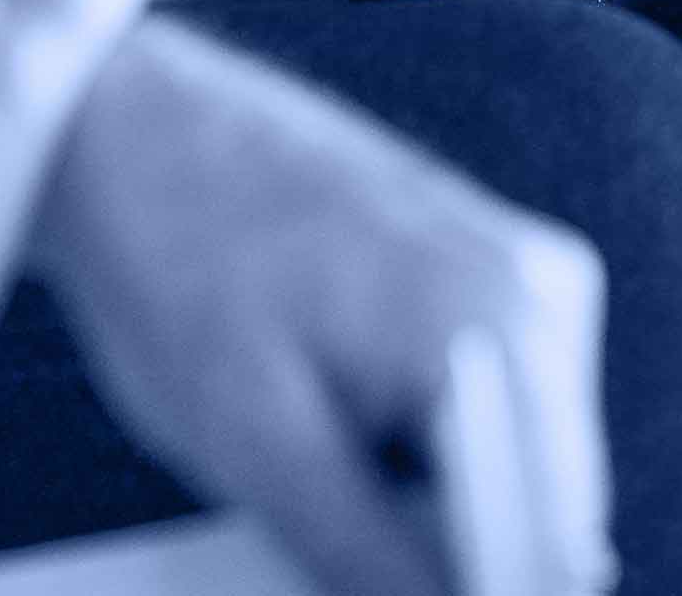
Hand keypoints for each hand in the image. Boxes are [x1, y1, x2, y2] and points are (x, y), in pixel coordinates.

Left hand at [35, 23, 614, 595]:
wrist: (129, 132)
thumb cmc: (175, 254)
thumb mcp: (255, 438)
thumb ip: (364, 552)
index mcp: (502, 325)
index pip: (552, 534)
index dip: (483, 585)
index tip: (392, 578)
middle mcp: (543, 290)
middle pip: (545, 505)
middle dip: (448, 551)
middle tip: (326, 515)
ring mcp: (527, 272)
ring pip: (518, 465)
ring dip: (433, 501)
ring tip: (318, 442)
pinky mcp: (495, 271)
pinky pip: (495, 409)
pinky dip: (425, 447)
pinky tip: (339, 412)